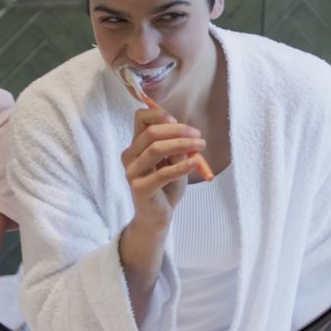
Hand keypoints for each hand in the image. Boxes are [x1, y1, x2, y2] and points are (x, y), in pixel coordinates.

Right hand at [121, 107, 205, 231]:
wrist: (158, 216)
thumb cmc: (166, 186)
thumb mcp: (174, 162)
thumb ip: (176, 148)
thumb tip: (186, 134)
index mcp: (136, 145)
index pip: (140, 118)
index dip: (159, 114)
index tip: (177, 121)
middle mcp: (130, 156)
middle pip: (151, 132)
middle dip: (178, 130)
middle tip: (198, 135)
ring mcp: (132, 172)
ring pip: (156, 149)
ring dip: (182, 144)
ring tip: (200, 146)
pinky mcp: (139, 187)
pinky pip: (163, 173)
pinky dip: (182, 166)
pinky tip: (195, 162)